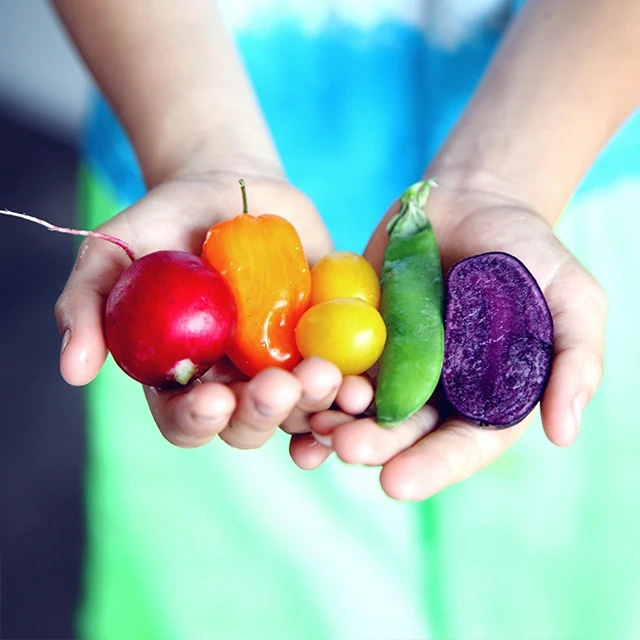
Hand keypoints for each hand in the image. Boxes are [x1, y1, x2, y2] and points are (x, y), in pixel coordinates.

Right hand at [55, 169, 343, 448]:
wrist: (233, 188)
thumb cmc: (167, 220)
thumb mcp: (115, 251)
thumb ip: (89, 304)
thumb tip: (74, 371)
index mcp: (183, 375)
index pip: (186, 419)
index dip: (198, 420)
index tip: (214, 397)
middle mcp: (235, 381)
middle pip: (250, 424)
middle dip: (265, 412)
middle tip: (280, 385)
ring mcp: (284, 365)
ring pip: (301, 409)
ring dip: (317, 404)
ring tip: (329, 377)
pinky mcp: (325, 342)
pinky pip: (343, 378)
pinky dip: (354, 390)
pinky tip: (364, 389)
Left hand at [290, 183, 606, 499]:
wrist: (472, 203)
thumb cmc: (529, 252)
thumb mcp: (571, 298)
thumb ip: (575, 359)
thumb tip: (563, 432)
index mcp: (483, 397)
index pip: (460, 445)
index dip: (431, 467)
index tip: (396, 483)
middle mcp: (433, 389)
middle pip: (401, 431)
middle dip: (373, 444)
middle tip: (345, 447)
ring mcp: (390, 361)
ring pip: (359, 404)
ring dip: (334, 419)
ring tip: (312, 426)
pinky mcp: (355, 331)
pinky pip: (331, 360)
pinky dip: (312, 378)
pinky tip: (289, 388)